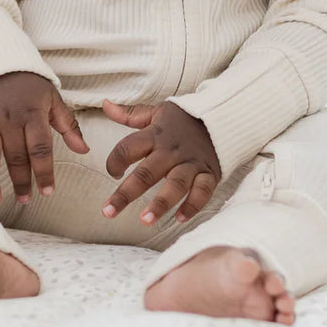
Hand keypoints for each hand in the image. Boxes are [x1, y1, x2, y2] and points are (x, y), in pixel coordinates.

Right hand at [0, 72, 89, 205]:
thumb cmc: (29, 85)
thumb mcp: (52, 98)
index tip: (48, 192)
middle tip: (25, 201)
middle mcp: (9, 117)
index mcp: (32, 112)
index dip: (44, 172)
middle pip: (15, 155)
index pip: (40, 148)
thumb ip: (68, 125)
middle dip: (20, 182)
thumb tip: (84, 150)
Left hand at [101, 99, 220, 225]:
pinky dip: (192, 205)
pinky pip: (202, 191)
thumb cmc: (183, 118)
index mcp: (155, 135)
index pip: (128, 148)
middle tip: (108, 212)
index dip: (114, 161)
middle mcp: (171, 150)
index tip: (111, 172)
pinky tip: (179, 219)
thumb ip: (129, 114)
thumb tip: (105, 105)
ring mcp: (191, 163)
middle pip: (147, 173)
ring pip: (175, 184)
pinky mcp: (209, 173)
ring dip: (160, 204)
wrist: (220, 116)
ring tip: (145, 221)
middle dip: (126, 194)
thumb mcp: (156, 112)